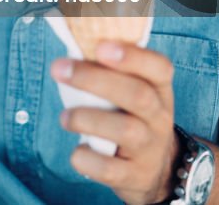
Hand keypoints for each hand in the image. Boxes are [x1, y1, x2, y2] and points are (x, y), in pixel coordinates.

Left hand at [52, 42, 178, 204]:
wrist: (157, 170)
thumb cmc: (133, 117)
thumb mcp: (134, 91)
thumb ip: (110, 70)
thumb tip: (70, 42)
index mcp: (159, 89)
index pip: (159, 68)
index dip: (132, 56)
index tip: (100, 46)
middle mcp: (159, 117)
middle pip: (137, 95)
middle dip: (94, 79)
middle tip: (58, 69)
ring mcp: (149, 148)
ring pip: (125, 130)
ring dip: (87, 119)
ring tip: (64, 117)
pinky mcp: (134, 176)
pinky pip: (111, 169)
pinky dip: (88, 159)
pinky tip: (76, 152)